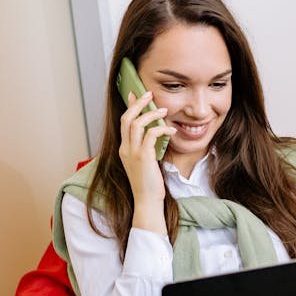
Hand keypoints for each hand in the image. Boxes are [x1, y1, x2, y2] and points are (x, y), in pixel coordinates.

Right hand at [119, 90, 176, 207]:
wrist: (147, 201)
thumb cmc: (149, 184)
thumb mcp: (144, 163)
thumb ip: (146, 148)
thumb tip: (154, 134)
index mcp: (124, 149)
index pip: (123, 122)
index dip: (129, 107)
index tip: (135, 95)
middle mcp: (125, 149)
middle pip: (126, 118)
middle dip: (138, 104)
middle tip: (149, 94)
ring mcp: (133, 153)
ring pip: (136, 124)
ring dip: (151, 114)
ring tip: (164, 110)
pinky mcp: (143, 157)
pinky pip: (151, 135)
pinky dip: (162, 129)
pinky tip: (172, 130)